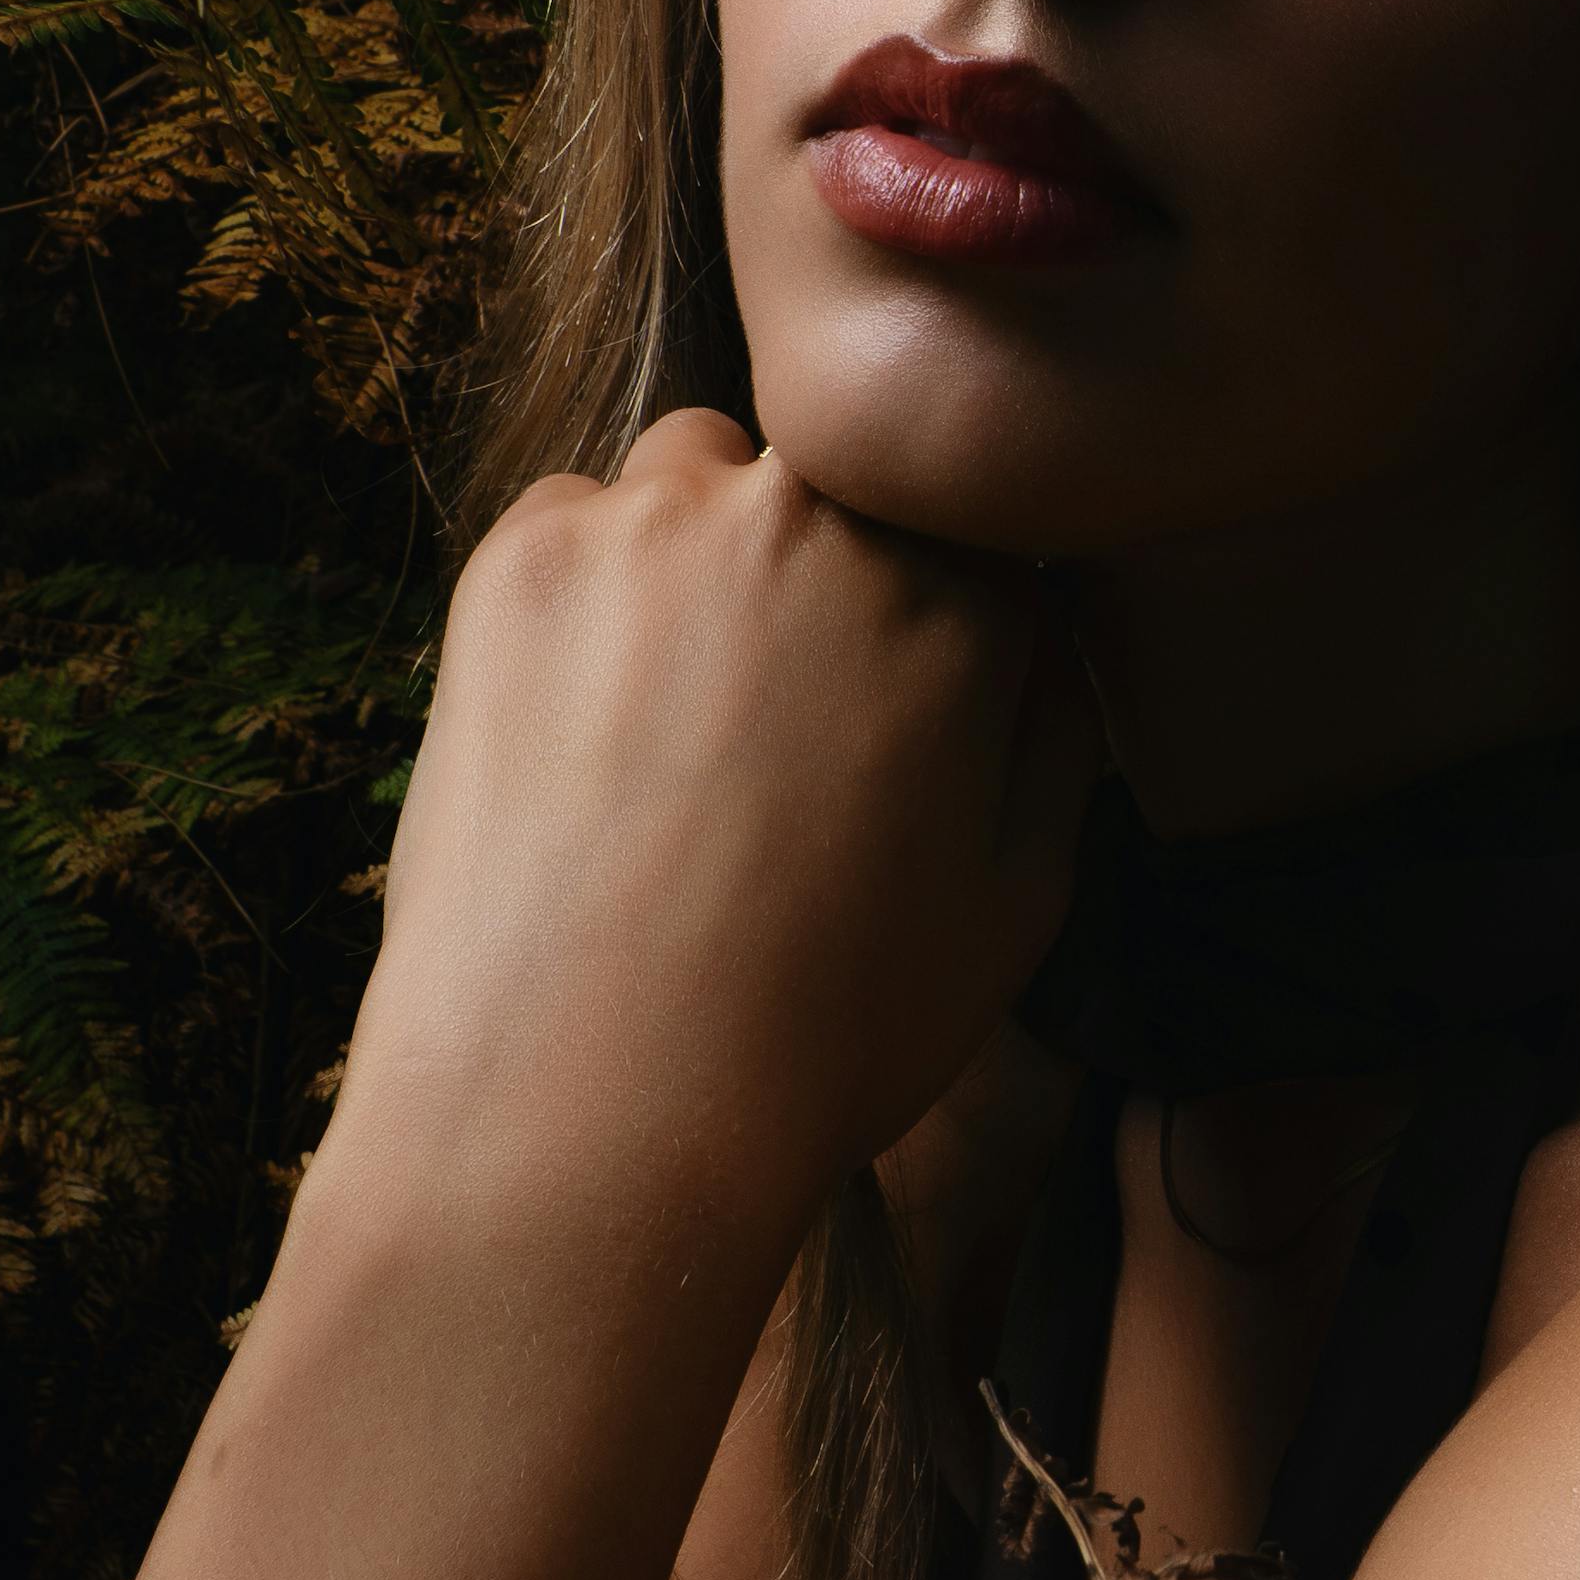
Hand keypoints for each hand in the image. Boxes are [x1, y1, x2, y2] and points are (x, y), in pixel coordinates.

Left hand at [312, 414, 1094, 1254]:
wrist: (588, 1101)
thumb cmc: (821, 1028)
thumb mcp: (1018, 905)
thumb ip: (1055, 736)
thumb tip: (1041, 642)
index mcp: (964, 590)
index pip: (970, 521)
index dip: (929, 610)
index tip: (885, 694)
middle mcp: (817, 515)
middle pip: (831, 480)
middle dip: (815, 570)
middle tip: (771, 721)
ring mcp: (656, 523)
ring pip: (696, 477)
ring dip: (700, 557)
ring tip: (668, 722)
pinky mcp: (523, 559)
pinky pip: (574, 522)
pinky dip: (584, 593)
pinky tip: (581, 731)